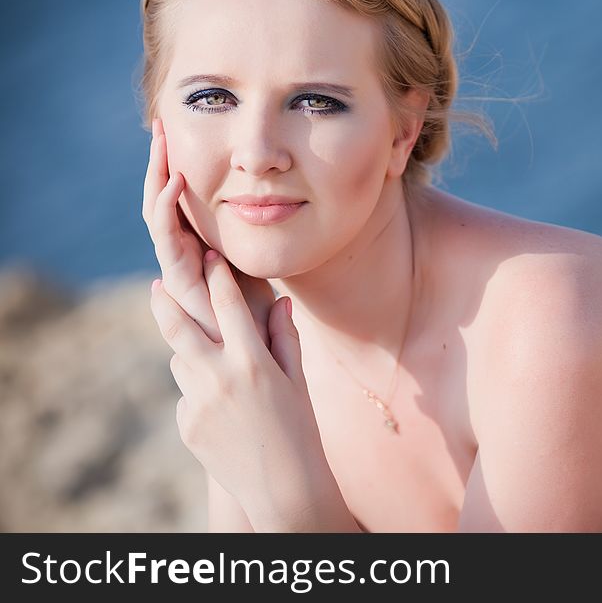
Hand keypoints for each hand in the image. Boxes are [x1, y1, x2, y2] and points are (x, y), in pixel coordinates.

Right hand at [142, 118, 274, 346]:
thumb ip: (256, 248)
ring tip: (161, 141)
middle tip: (160, 123)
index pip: (179, 204)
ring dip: (157, 177)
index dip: (175, 168)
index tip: (179, 131)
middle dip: (159, 163)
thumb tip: (271, 209)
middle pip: (162, 204)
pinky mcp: (183, 287)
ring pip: (158, 218)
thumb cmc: (264, 325)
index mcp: (199, 253)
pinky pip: (169, 243)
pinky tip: (176, 180)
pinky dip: (168, 210)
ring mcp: (180, 272)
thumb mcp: (262, 275)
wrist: (260, 368)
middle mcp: (183, 260)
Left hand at [149, 249, 344, 528]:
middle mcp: (219, 378)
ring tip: (216, 364)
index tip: (210, 256)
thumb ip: (285, 338)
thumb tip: (278, 302)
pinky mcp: (185, 424)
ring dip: (191, 353)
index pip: (228, 305)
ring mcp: (197, 403)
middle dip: (165, 301)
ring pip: (181, 361)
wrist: (283, 488)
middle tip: (157, 284)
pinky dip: (200, 391)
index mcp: (253, 362)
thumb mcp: (298, 381)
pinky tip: (226, 410)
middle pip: (178, 326)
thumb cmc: (300, 430)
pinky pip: (186, 394)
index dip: (218, 276)